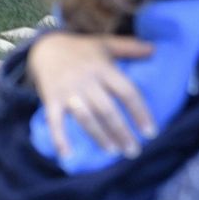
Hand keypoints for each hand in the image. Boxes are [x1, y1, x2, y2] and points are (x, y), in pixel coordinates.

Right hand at [28, 32, 156, 160]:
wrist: (43, 47)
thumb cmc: (79, 49)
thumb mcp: (104, 43)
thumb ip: (129, 47)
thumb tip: (155, 49)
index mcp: (103, 69)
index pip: (126, 93)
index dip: (140, 113)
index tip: (150, 133)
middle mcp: (86, 81)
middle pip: (108, 110)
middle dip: (122, 132)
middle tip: (133, 151)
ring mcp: (68, 92)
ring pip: (87, 118)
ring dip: (100, 137)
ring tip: (113, 151)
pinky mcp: (51, 100)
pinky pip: (55, 122)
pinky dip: (59, 139)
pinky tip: (67, 156)